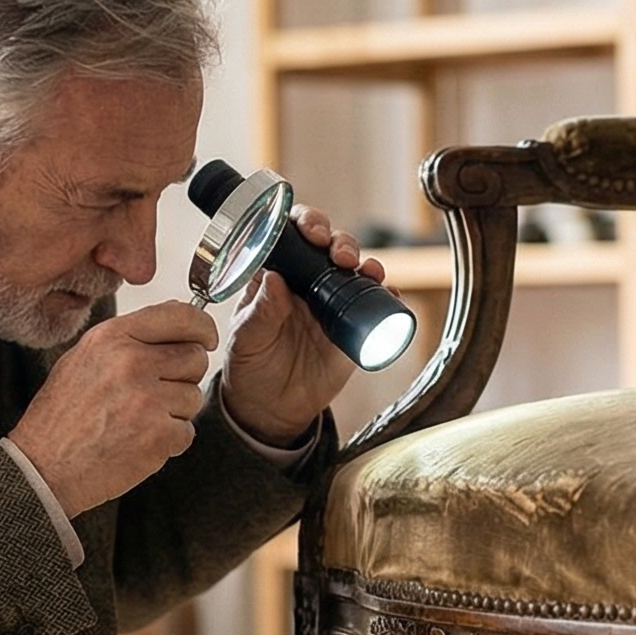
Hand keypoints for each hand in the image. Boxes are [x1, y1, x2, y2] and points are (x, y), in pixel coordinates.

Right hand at [10, 302, 216, 516]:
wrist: (44, 468)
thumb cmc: (61, 417)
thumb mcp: (82, 358)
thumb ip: (127, 339)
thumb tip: (175, 322)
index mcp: (112, 338)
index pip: (180, 316)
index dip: (201, 327)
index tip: (206, 338)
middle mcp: (131, 363)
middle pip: (194, 357)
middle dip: (183, 376)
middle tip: (156, 394)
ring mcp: (147, 400)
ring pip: (193, 397)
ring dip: (175, 412)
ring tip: (137, 421)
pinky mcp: (158, 435)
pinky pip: (187, 431)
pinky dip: (169, 441)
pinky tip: (139, 442)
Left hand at [220, 206, 390, 445]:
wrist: (272, 409)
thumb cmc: (251, 367)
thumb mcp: (247, 340)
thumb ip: (259, 313)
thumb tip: (272, 279)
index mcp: (275, 275)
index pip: (292, 235)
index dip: (307, 224)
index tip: (313, 233)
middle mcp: (306, 282)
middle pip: (330, 246)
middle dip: (341, 242)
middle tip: (341, 256)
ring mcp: (332, 302)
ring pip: (356, 269)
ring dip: (367, 263)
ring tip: (368, 271)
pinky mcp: (353, 326)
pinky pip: (375, 304)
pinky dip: (387, 294)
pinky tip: (388, 293)